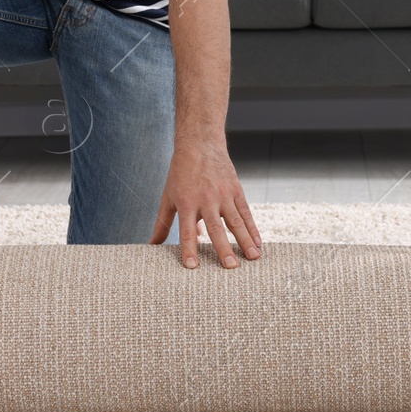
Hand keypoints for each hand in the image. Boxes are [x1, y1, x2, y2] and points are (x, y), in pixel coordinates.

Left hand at [149, 138, 260, 268]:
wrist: (200, 144)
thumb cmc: (180, 174)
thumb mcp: (168, 197)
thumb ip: (162, 223)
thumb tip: (151, 245)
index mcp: (186, 203)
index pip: (187, 231)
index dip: (189, 248)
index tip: (192, 267)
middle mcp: (206, 199)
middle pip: (215, 228)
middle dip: (223, 248)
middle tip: (231, 267)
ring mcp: (223, 194)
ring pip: (235, 221)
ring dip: (245, 240)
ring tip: (253, 257)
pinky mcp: (235, 190)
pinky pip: (245, 212)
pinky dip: (253, 228)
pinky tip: (258, 242)